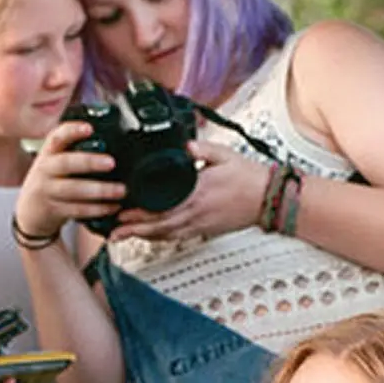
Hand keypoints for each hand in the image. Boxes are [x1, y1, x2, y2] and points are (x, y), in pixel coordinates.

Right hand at [14, 121, 122, 237]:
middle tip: (111, 163)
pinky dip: (97, 209)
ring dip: (99, 190)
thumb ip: (73, 151)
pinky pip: (77, 209)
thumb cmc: (49, 181)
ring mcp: (48, 190)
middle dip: (89, 162)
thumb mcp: (54, 161)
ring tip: (120, 190)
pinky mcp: (54, 210)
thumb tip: (110, 139)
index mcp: (48, 153)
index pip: (57, 137)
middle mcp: (45, 169)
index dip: (72, 131)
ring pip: (73, 189)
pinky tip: (112, 206)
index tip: (89, 128)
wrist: (29, 211)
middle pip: (65, 163)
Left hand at [108, 138, 271, 243]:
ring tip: (122, 236)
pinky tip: (148, 236)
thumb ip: (201, 148)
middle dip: (134, 228)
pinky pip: (177, 237)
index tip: (123, 208)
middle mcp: (196, 211)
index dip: (141, 210)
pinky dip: (159, 238)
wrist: (269, 199)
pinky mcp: (204, 231)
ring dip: (142, 236)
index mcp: (198, 191)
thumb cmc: (249, 178)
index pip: (163, 204)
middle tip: (113, 229)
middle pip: (159, 224)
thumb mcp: (224, 154)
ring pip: (166, 234)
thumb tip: (183, 144)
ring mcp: (200, 224)